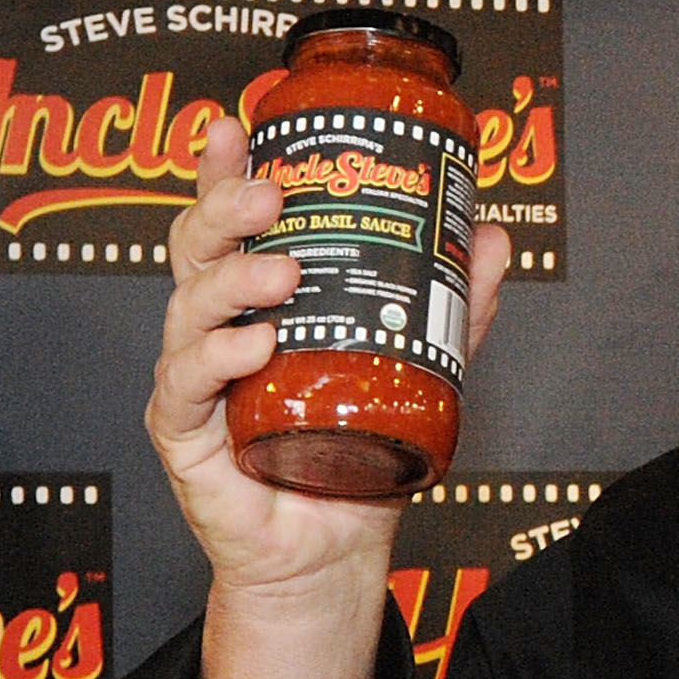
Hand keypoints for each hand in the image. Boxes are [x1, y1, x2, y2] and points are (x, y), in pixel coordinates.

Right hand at [148, 117, 510, 619]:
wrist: (333, 555)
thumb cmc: (356, 455)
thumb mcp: (415, 367)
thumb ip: (451, 307)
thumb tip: (492, 238)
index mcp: (254, 304)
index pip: (229, 224)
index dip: (223, 171)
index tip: (237, 123)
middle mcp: (215, 334)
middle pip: (195, 252)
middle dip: (222, 210)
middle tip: (269, 193)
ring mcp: (194, 384)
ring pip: (186, 313)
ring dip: (229, 284)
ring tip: (280, 275)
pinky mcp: (186, 440)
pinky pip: (185, 391)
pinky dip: (216, 364)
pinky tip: (253, 349)